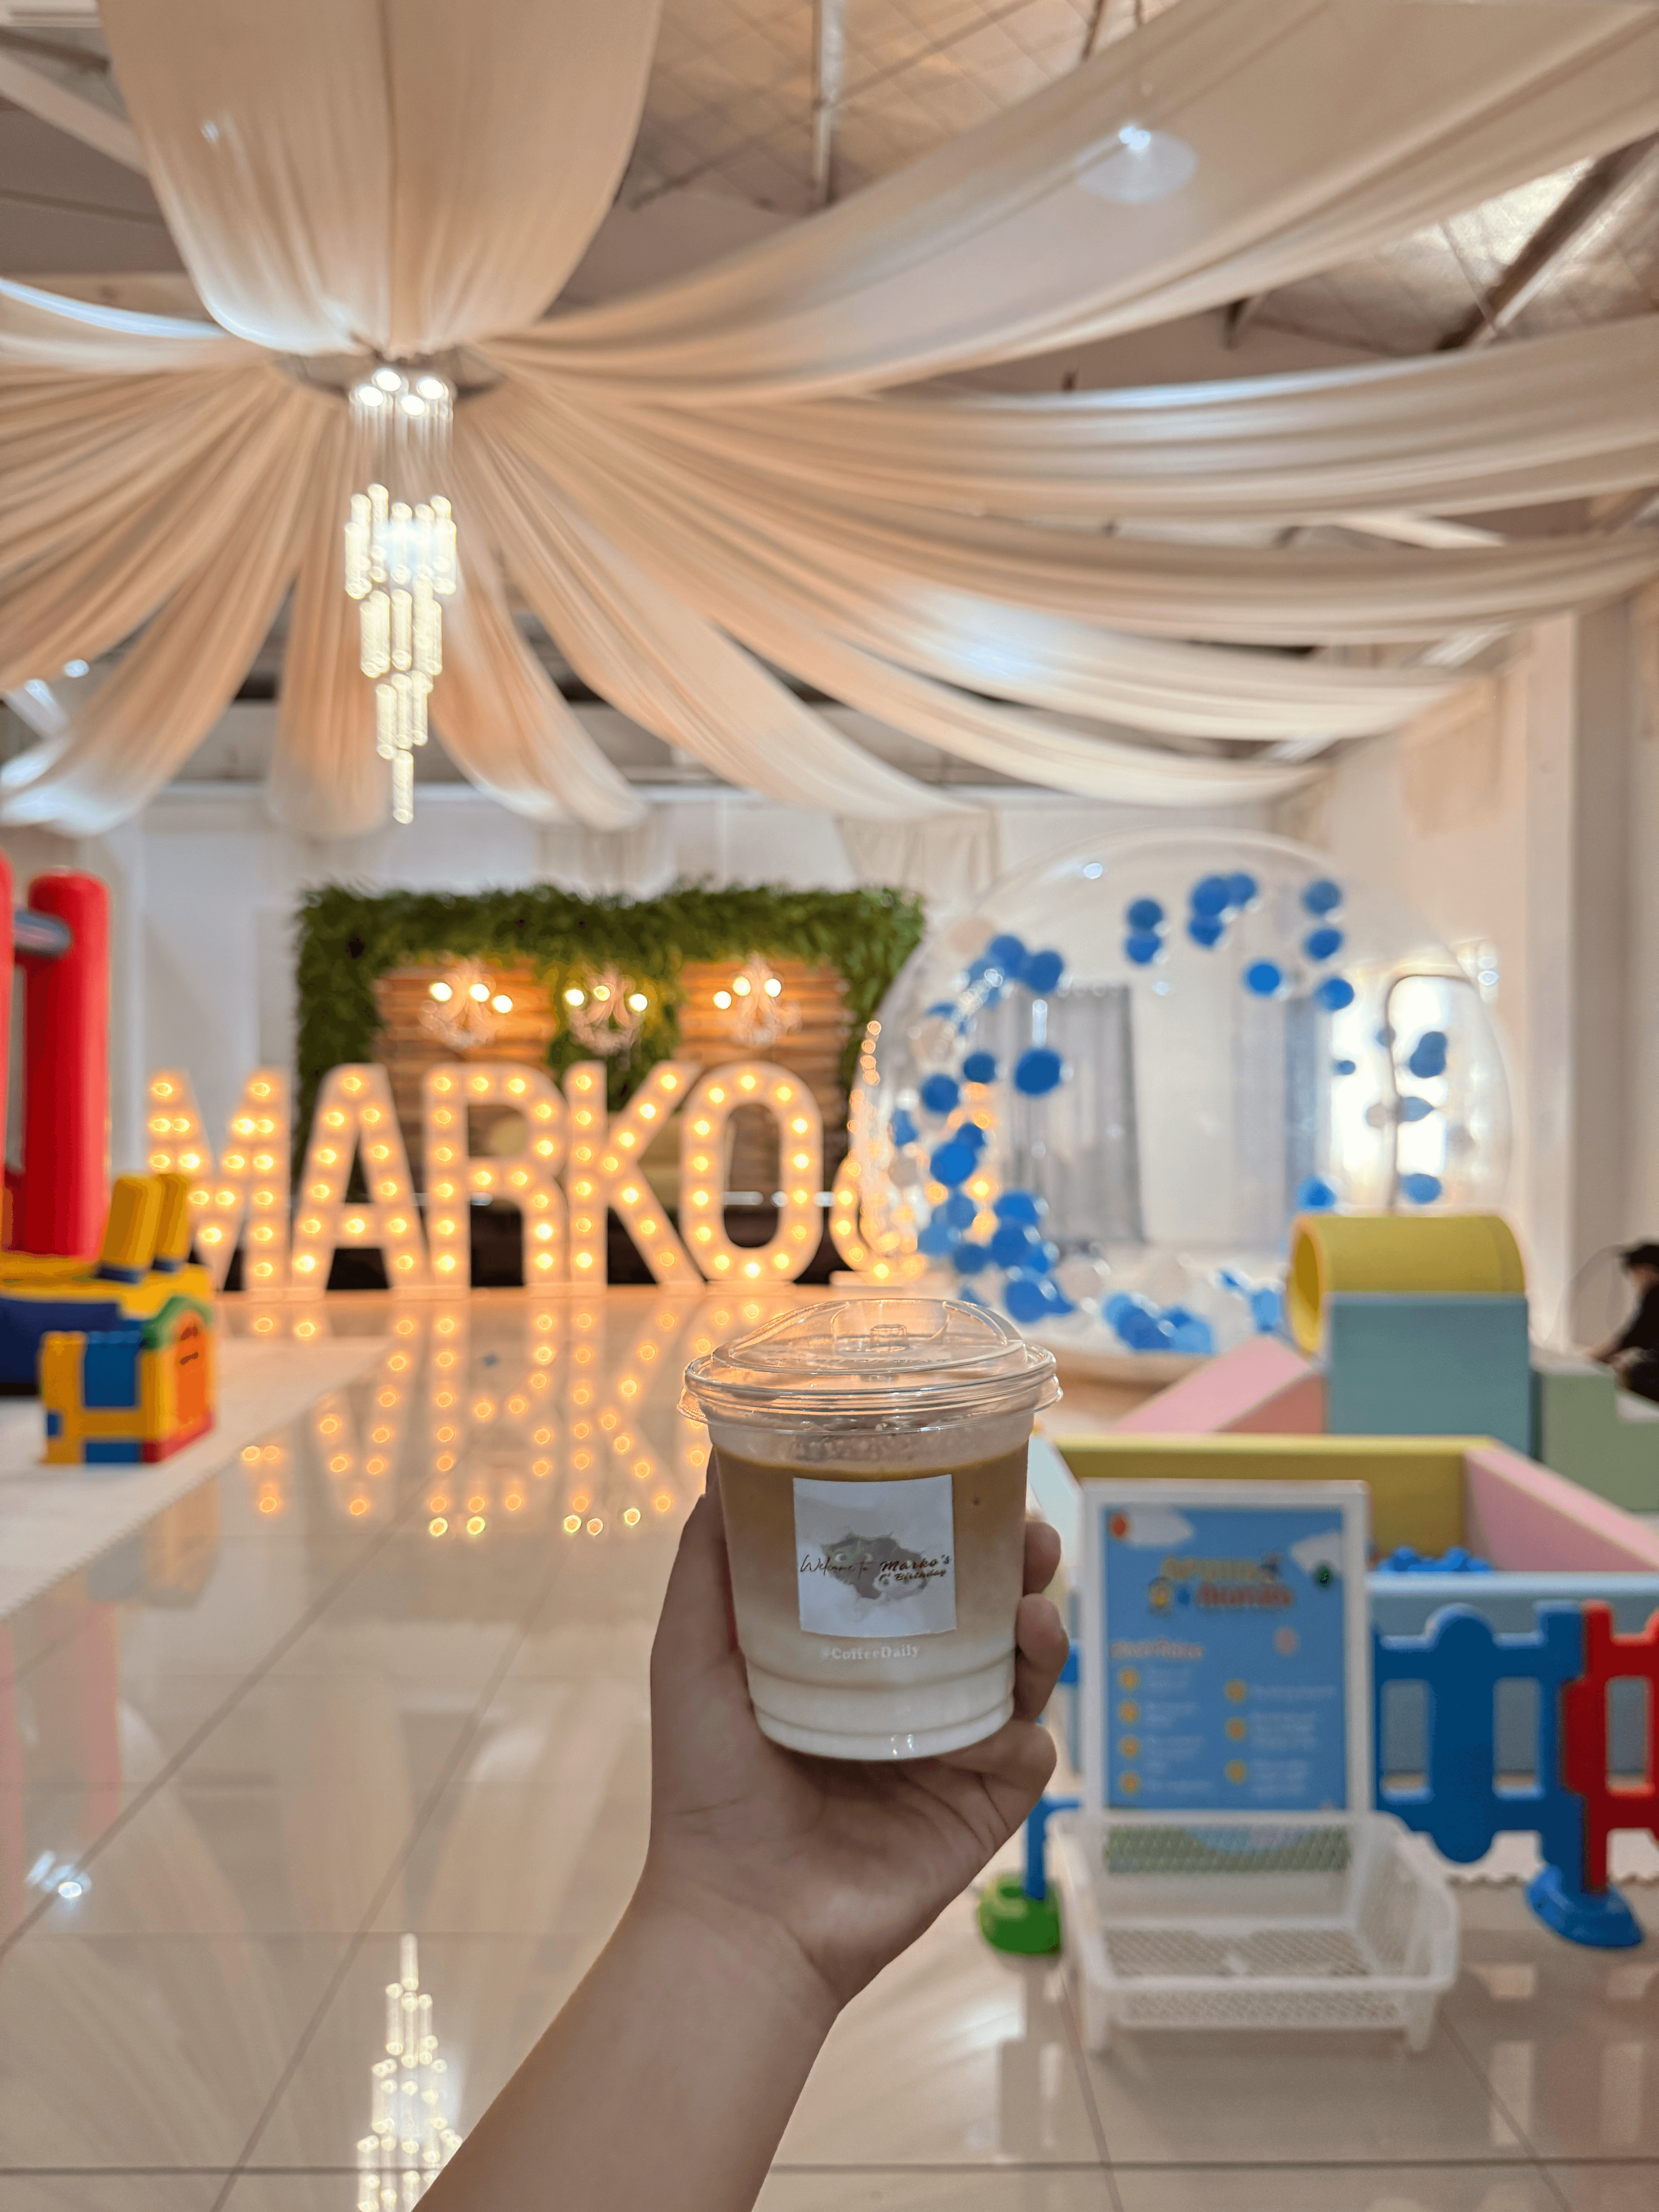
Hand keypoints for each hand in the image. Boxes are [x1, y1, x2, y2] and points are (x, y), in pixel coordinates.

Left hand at [639, 1471, 1067, 2014]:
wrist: (738, 1914)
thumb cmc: (706, 1783)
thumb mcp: (691, 1654)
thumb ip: (708, 1563)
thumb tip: (722, 1466)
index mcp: (858, 1654)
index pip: (923, 1571)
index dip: (954, 1524)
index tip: (970, 1476)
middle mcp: (913, 1693)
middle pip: (990, 1610)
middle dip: (1021, 1564)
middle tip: (1030, 1530)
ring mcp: (953, 1752)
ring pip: (1023, 1673)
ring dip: (1043, 1630)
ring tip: (1037, 1602)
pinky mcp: (981, 1810)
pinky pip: (1026, 1754)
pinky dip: (1023, 1729)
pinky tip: (1003, 1718)